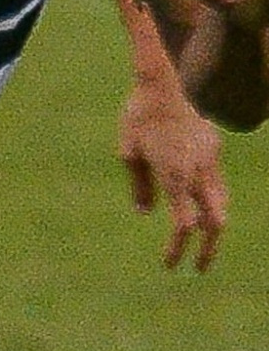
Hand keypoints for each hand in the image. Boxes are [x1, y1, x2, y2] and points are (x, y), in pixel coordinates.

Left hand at [117, 69, 228, 271]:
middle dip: (209, 247)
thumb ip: (141, 185)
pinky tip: (200, 205)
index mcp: (176, 176)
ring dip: (213, 224)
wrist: (166, 82)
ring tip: (202, 243)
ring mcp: (211, 159)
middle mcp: (199, 171)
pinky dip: (211, 200)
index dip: (177, 247)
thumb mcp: (129, 153)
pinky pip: (216, 181)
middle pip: (215, 220)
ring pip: (221, 201)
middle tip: (199, 268)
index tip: (169, 263)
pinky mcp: (214, 148)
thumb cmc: (139, 116)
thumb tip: (146, 212)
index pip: (183, 224)